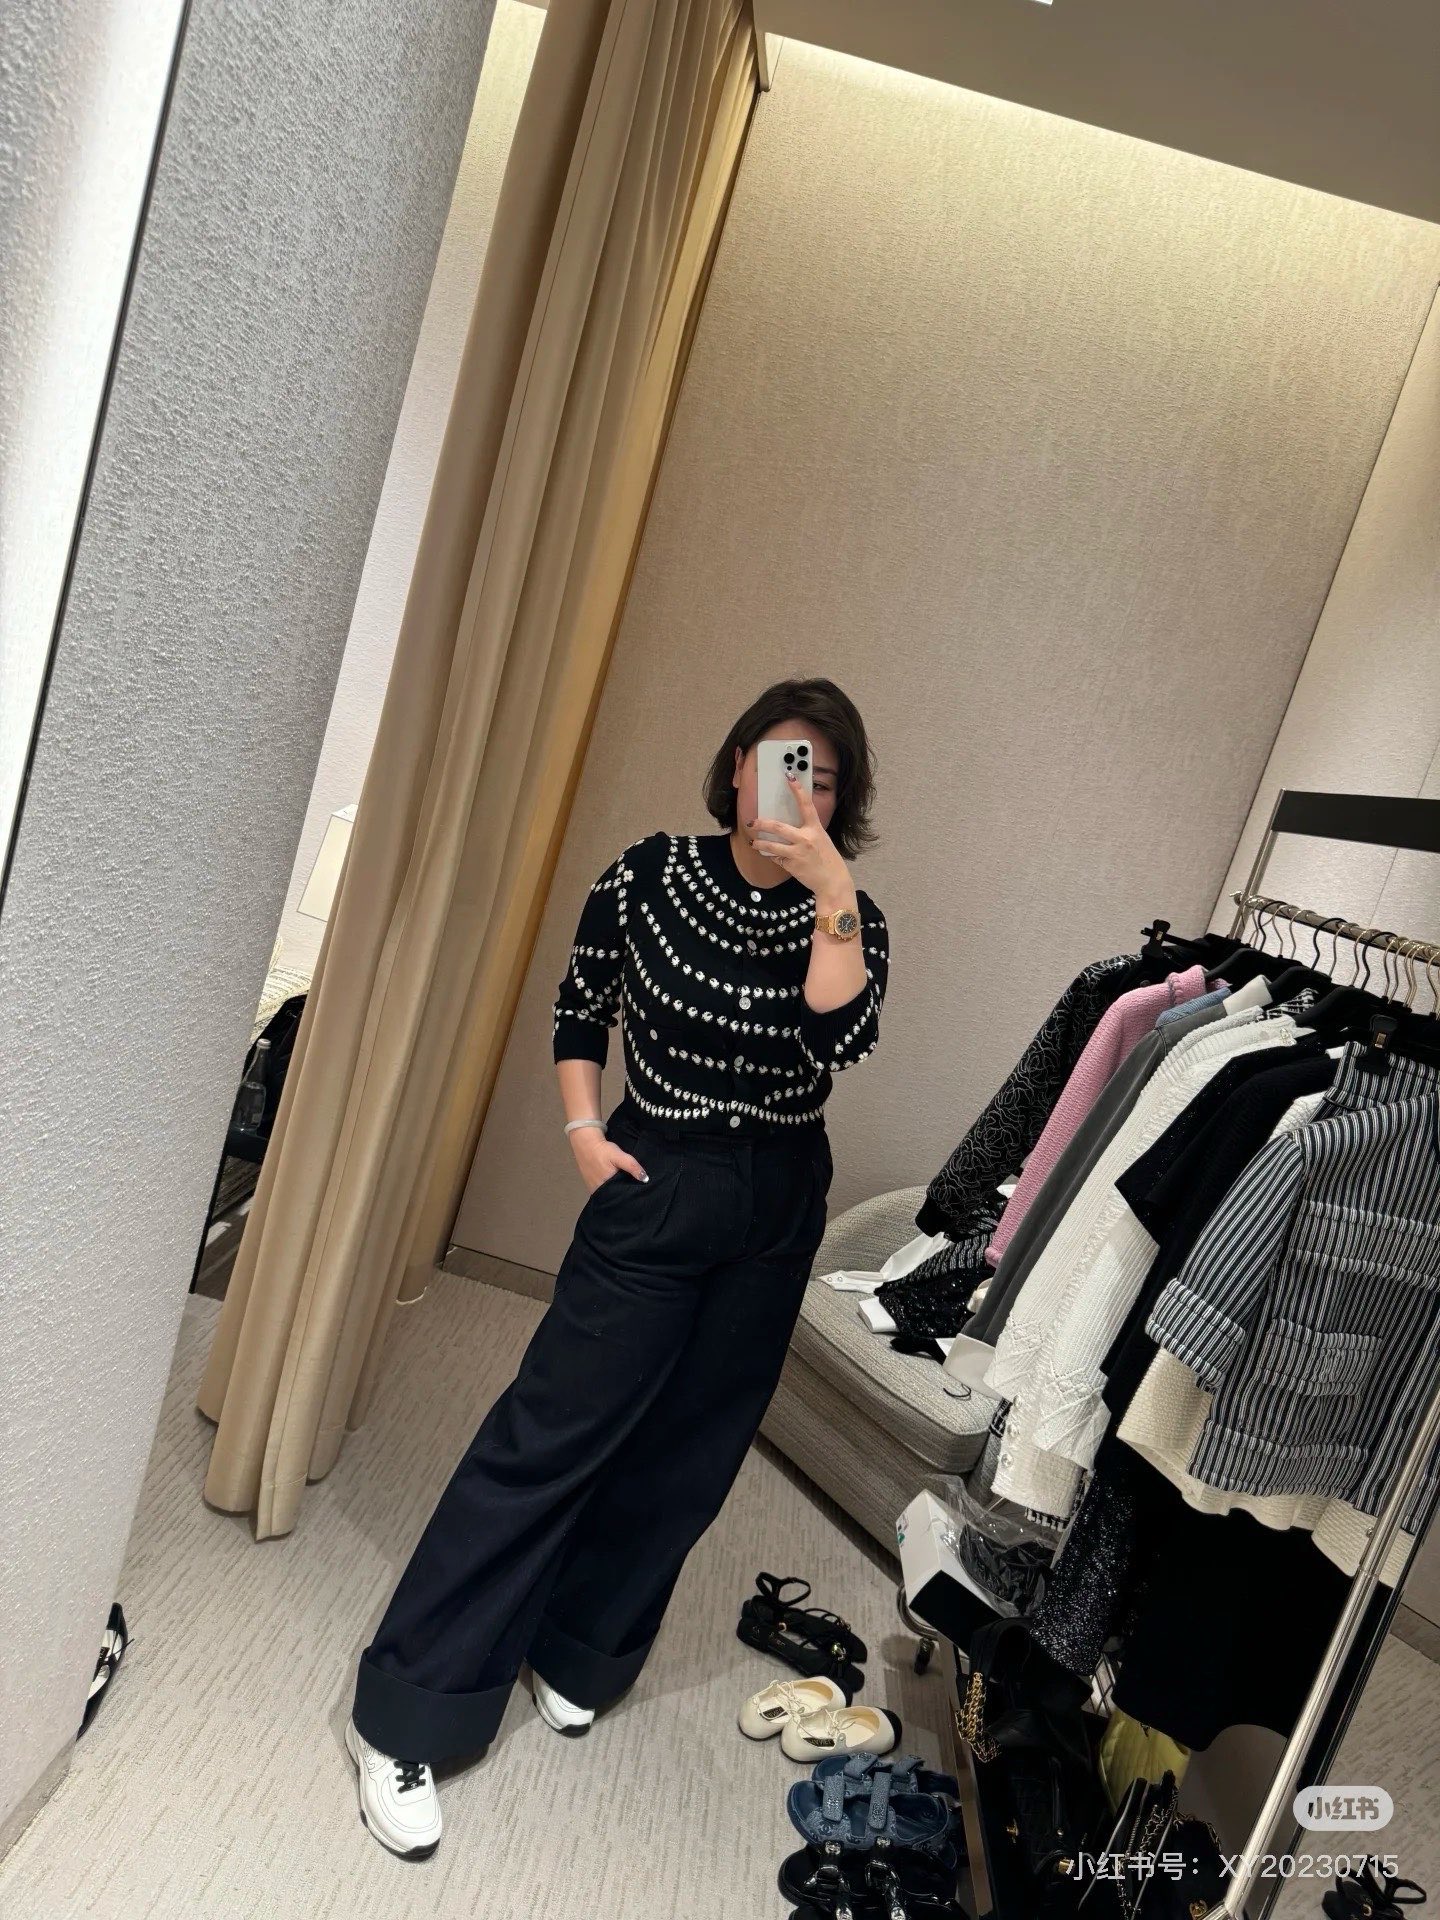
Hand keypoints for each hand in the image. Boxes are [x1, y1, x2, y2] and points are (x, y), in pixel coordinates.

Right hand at [571, 1128, 648, 1193]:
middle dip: (622, 1193)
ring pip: (608, 1193)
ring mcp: (592, 1188)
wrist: (586, 1142)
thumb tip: (645, 1179)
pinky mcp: (590, 1183)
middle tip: (633, 1189)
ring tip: (625, 1185)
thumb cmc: (603, 1150)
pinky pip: (602, 1189)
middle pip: (613, 1196)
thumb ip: (632, 1167)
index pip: (620, 1197)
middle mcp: (597, 1191)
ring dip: (615, 1190)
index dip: (629, 1195)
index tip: (637, 1193)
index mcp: (604, 1188)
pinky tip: (614, 1181)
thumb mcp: (619, 1157)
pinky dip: (609, 1187)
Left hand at [747, 775, 852, 907]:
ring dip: (759, 844)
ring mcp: (797, 852)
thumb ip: (807, 832)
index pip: (806, 805)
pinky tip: (771, 856)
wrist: (832, 881)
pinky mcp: (791, 865)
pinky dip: (772, 857)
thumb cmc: (827, 860)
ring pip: (771, 845)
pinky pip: (776, 858)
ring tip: (754, 843)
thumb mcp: (821, 840)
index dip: (797, 789)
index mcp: (815, 829)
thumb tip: (789, 828)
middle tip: (753, 822)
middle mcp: (805, 838)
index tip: (789, 776)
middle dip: (762, 824)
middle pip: (778, 827)